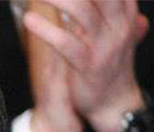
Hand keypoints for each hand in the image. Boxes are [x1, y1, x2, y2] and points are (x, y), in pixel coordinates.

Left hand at [23, 0, 147, 131]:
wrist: (113, 100)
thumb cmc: (106, 59)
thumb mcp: (108, 27)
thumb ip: (99, 7)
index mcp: (124, 10)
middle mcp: (119, 23)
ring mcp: (106, 44)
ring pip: (83, 10)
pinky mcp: (89, 65)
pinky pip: (67, 44)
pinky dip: (46, 30)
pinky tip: (29, 21)